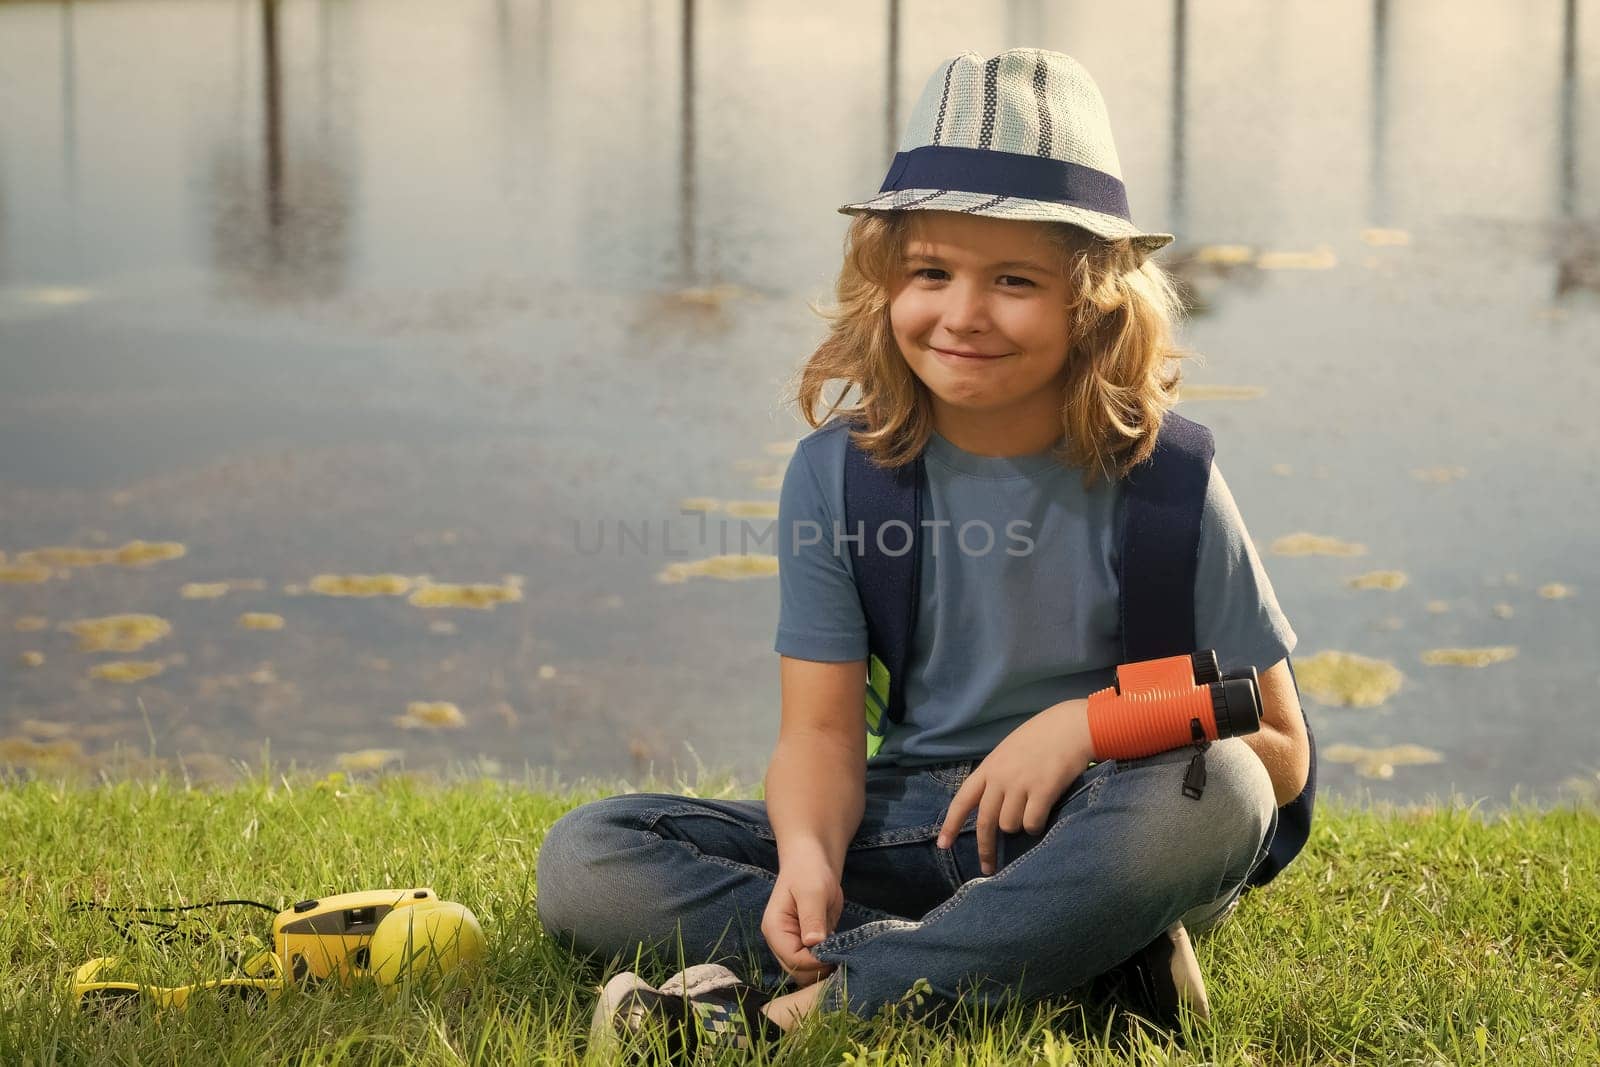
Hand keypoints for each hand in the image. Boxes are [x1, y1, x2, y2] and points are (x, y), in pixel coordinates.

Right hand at [761, 850, 842, 985]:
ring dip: (825, 967)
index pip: (793, 960)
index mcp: (774, 930)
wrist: (813, 861)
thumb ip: (812, 917)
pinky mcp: (807, 945)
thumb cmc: (809, 871)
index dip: (816, 962)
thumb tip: (814, 943)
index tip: (837, 953)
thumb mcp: (812, 892)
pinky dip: (829, 962)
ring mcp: (792, 944)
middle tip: (844, 954)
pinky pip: (816, 963)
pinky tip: (842, 952)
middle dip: (820, 968)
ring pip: (807, 972)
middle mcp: (780, 942)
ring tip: (844, 953)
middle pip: (798, 971)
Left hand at [936, 698, 1092, 874]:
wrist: (1071, 726)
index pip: (962, 800)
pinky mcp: (1042, 791)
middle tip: (988, 868)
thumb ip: (997, 775)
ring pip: (1009, 825)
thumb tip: (991, 804)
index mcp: (988, 767)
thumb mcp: (1009, 751)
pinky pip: (1031, 824)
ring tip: (1031, 814)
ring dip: (1018, 828)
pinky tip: (1043, 817)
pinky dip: (1035, 826)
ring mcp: (1020, 784)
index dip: (951, 825)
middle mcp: (1000, 778)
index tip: (943, 845)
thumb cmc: (1042, 737)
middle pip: (985, 822)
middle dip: (985, 849)